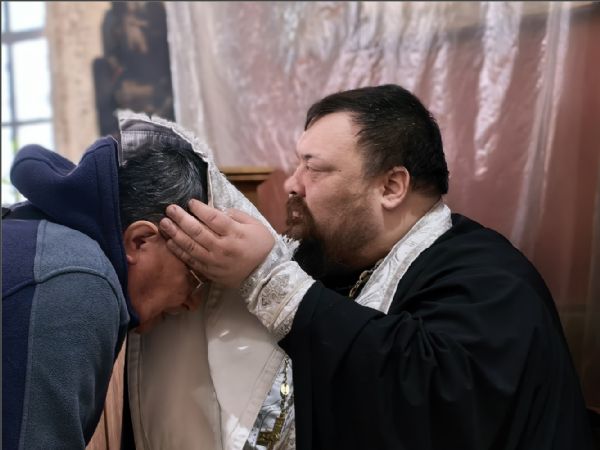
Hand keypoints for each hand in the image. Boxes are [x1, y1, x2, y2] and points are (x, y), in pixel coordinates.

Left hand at [159, 199, 274, 286]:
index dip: (199, 209)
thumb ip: (236, 215)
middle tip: (170, 209)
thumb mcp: (255, 225)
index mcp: (235, 233)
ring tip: (164, 223)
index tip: (190, 202)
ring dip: (175, 234)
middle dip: (181, 218)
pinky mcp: (210, 272)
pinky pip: (191, 261)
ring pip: (190, 246)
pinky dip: (179, 251)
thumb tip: (216, 211)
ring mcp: (214, 261)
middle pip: (197, 231)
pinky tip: (170, 242)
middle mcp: (222, 247)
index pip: (212, 218)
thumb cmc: (261, 245)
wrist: (265, 274)